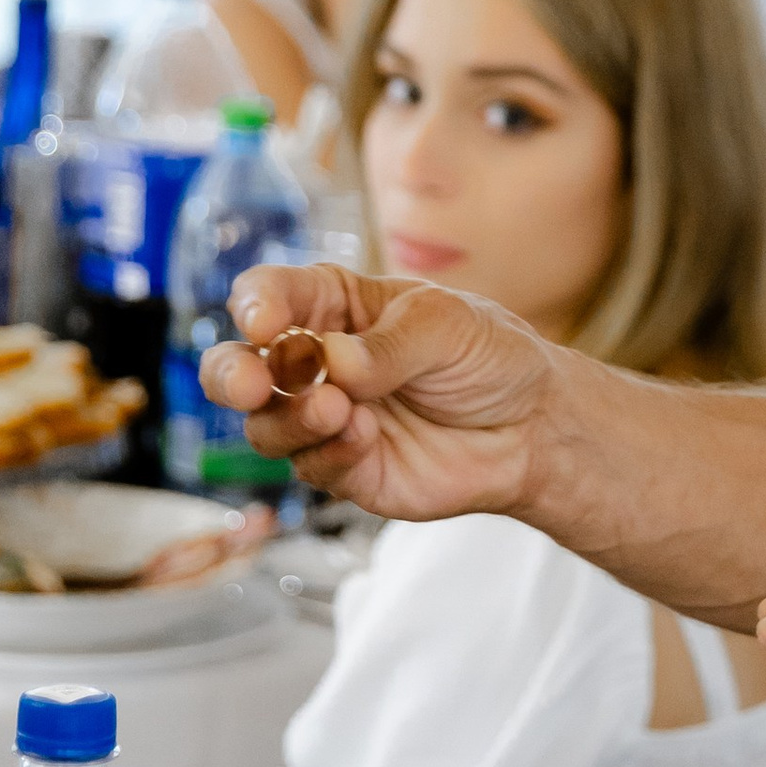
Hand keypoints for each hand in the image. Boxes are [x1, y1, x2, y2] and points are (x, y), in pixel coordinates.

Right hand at [202, 267, 561, 519]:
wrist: (532, 426)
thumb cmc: (488, 356)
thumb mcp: (447, 326)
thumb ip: (388, 344)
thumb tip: (332, 361)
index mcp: (333, 306)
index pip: (271, 296)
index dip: (256, 306)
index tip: (265, 322)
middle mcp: (315, 362)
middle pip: (237, 368)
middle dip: (233, 375)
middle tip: (255, 384)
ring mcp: (325, 419)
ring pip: (265, 426)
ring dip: (293, 417)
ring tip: (338, 408)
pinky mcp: (345, 470)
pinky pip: (311, 467)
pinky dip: (331, 452)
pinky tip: (367, 436)